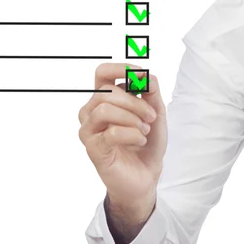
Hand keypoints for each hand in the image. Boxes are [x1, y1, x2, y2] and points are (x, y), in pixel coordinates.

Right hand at [78, 63, 166, 210]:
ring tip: (144, 130)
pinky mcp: (93, 149)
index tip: (141, 76)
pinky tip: (140, 140)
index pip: (102, 73)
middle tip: (151, 117)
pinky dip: (132, 134)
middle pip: (107, 92)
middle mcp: (91, 111)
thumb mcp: (155, 111)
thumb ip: (151, 90)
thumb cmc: (147, 141)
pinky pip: (110, 132)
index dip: (121, 69)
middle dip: (136, 102)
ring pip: (104, 109)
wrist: (147, 175)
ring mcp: (89, 130)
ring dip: (132, 118)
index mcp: (104, 98)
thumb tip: (145, 75)